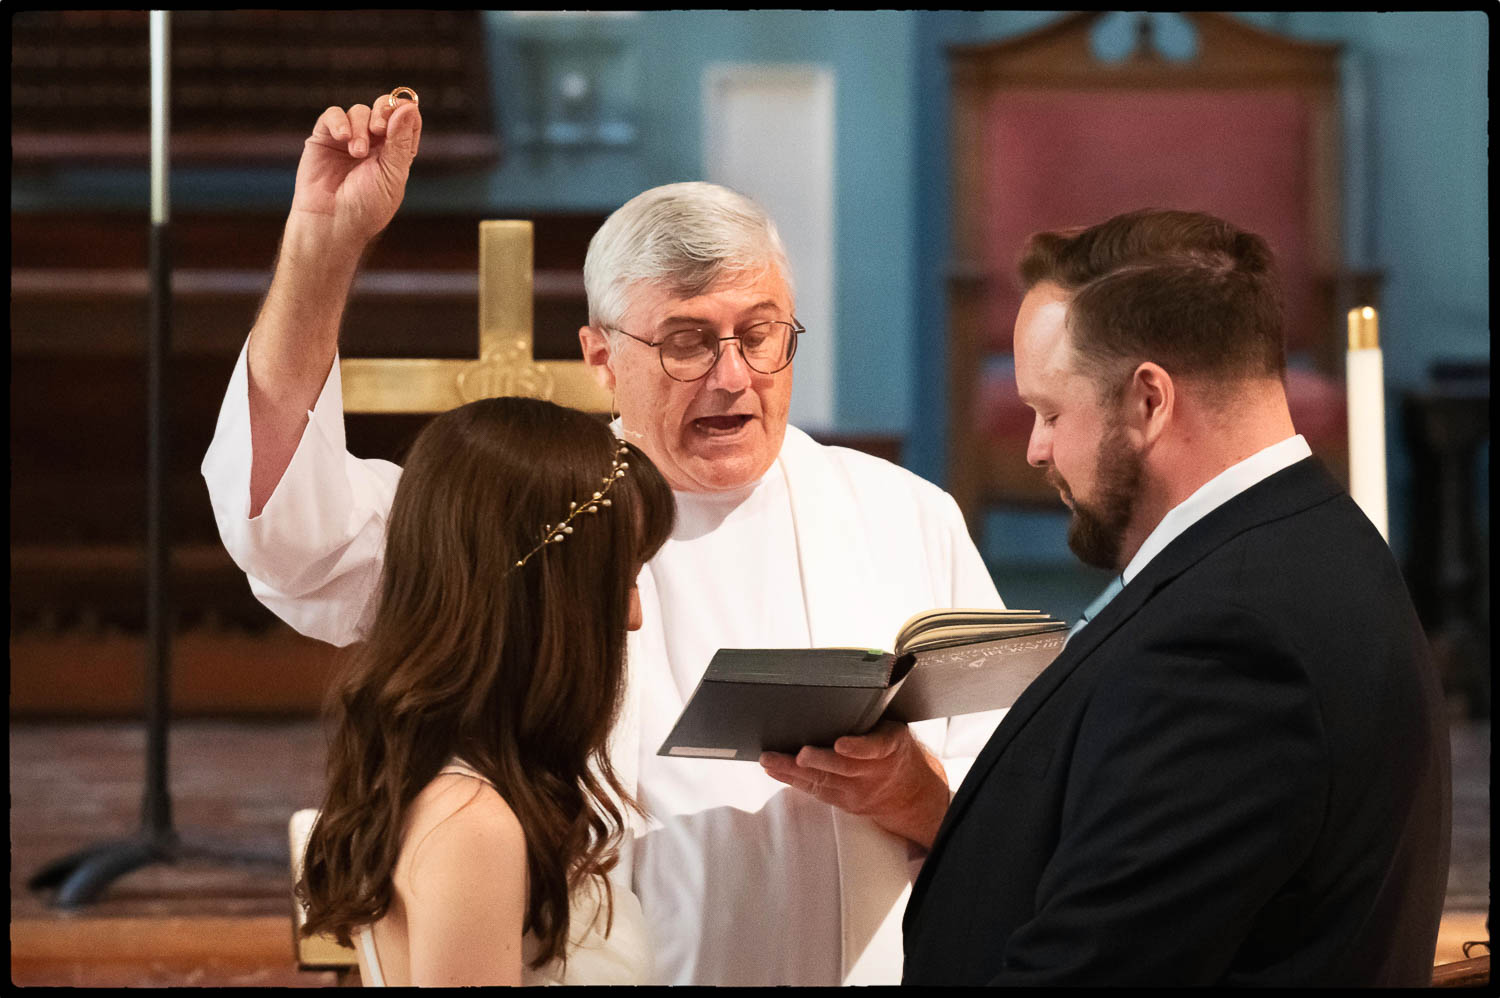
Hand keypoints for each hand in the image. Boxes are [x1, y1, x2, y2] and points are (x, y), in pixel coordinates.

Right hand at [289, 92, 423, 250]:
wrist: (332, 223)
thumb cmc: (366, 207)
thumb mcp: (392, 174)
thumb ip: (400, 140)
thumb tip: (410, 107)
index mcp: (396, 153)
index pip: (407, 120)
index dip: (406, 112)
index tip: (402, 115)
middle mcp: (374, 144)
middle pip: (383, 108)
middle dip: (383, 112)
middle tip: (379, 130)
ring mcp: (349, 139)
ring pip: (359, 111)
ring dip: (360, 127)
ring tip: (356, 152)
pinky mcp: (324, 138)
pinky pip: (333, 115)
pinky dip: (339, 122)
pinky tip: (342, 139)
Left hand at [760, 720, 951, 848]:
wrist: (909, 791)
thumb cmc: (893, 749)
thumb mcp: (893, 728)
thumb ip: (872, 715)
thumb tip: (846, 685)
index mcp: (889, 747)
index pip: (875, 747)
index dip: (857, 747)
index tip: (841, 744)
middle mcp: (873, 773)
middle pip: (843, 768)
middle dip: (817, 761)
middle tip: (797, 754)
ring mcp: (857, 791)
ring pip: (823, 782)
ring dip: (793, 771)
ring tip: (770, 760)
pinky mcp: (843, 802)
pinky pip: (816, 791)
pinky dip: (793, 780)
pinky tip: (774, 770)